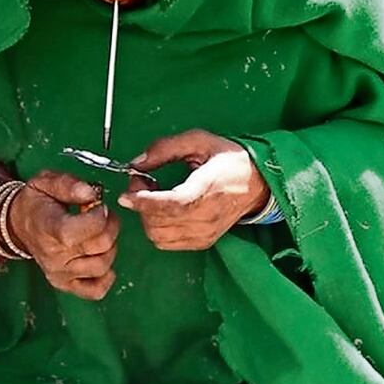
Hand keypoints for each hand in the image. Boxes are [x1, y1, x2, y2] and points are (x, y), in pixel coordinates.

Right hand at [10, 170, 119, 300]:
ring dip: (110, 247)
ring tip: (99, 233)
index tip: (97, 204)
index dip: (99, 215)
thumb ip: (69, 184)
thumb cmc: (36, 201)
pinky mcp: (64, 284)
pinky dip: (106, 277)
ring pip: (102, 266)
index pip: (81, 230)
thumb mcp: (46, 181)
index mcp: (48, 228)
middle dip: (111, 225)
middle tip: (103, 214)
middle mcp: (53, 256)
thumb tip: (91, 194)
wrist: (17, 223)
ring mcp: (59, 273)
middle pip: (100, 247)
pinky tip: (100, 257)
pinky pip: (95, 291)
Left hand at [118, 129, 268, 250]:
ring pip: (159, 237)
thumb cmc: (229, 160)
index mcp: (209, 187)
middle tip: (141, 182)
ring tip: (151, 196)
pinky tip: (161, 210)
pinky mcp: (203, 241)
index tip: (126, 195)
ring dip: (146, 218)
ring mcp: (205, 232)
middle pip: (160, 223)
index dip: (144, 202)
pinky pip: (167, 243)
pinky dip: (156, 228)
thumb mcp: (199, 140)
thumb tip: (137, 162)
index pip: (172, 204)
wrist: (257, 183)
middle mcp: (208, 215)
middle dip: (140, 205)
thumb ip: (165, 148)